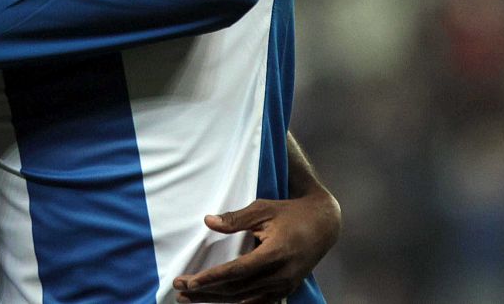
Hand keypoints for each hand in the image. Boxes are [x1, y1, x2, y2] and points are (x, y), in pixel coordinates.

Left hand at [173, 192, 341, 303]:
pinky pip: (256, 303)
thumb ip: (236, 219)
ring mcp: (283, 286)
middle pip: (235, 290)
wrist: (323, 225)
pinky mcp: (284, 291)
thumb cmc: (290, 213)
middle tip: (180, 288)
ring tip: (189, 298)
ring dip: (214, 300)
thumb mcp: (263, 209)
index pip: (236, 271)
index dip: (211, 278)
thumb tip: (208, 221)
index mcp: (274, 253)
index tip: (189, 280)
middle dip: (205, 291)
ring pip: (243, 300)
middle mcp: (280, 275)